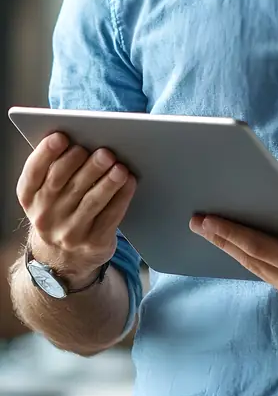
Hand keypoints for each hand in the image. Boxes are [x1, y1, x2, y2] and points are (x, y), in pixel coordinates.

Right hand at [16, 132, 136, 285]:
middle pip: (65, 184)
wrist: (63, 258)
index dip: (45, 153)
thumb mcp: (46, 195)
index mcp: (30, 197)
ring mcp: (68, 232)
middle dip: (85, 165)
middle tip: (104, 150)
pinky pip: (110, 216)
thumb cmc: (60, 211)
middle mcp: (45, 216)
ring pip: (90, 201)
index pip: (34, 173)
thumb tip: (82, 138)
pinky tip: (129, 181)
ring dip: (107, 181)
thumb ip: (56, 169)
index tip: (61, 136)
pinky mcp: (92, 242)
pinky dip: (121, 196)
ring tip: (120, 165)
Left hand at [190, 179, 277, 329]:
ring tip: (219, 237)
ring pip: (264, 275)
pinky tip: (257, 255)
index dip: (230, 232)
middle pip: (253, 263)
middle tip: (198, 223)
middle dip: (224, 242)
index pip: (260, 247)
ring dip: (241, 255)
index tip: (206, 220)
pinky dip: (263, 267)